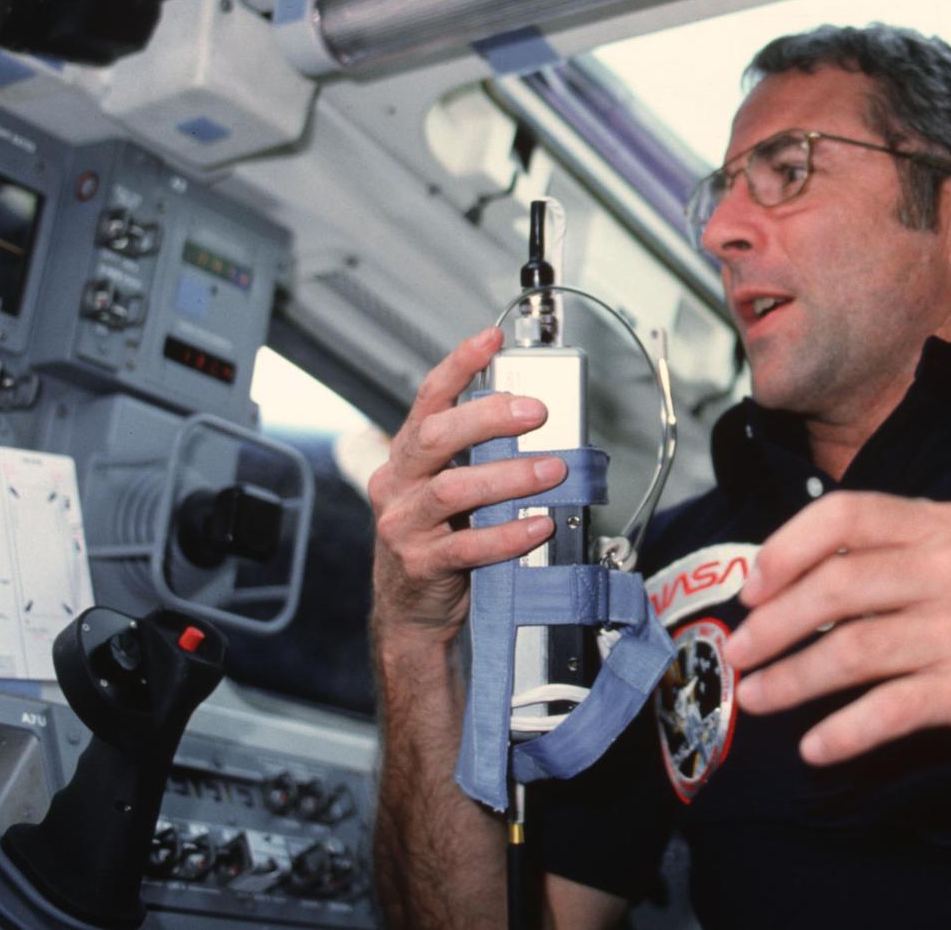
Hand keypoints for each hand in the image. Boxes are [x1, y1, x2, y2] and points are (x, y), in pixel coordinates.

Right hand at [367, 327, 566, 651]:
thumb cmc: (439, 540)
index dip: (458, 366)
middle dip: (487, 417)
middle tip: (536, 412)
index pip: (428, 400)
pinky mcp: (422, 564)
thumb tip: (538, 427)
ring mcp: (404, 525)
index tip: (490, 339)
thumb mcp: (451, 491)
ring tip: (552, 472)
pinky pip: (468, 545)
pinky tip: (538, 525)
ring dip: (509, 476)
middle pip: (435, 436)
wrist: (410, 612)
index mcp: (407, 457)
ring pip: (453, 489)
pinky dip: (508, 533)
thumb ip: (480, 458)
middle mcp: (398, 484)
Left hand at [722, 492, 950, 765]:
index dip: (787, 549)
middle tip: (739, 653)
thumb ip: (880, 562)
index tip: (751, 590)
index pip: (847, 515)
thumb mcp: (950, 564)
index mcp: (943, 524)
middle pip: (840, 586)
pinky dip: (843, 731)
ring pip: (855, 649)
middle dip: (776, 624)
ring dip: (794, 679)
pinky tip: (814, 747)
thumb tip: (778, 584)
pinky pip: (890, 709)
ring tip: (757, 698)